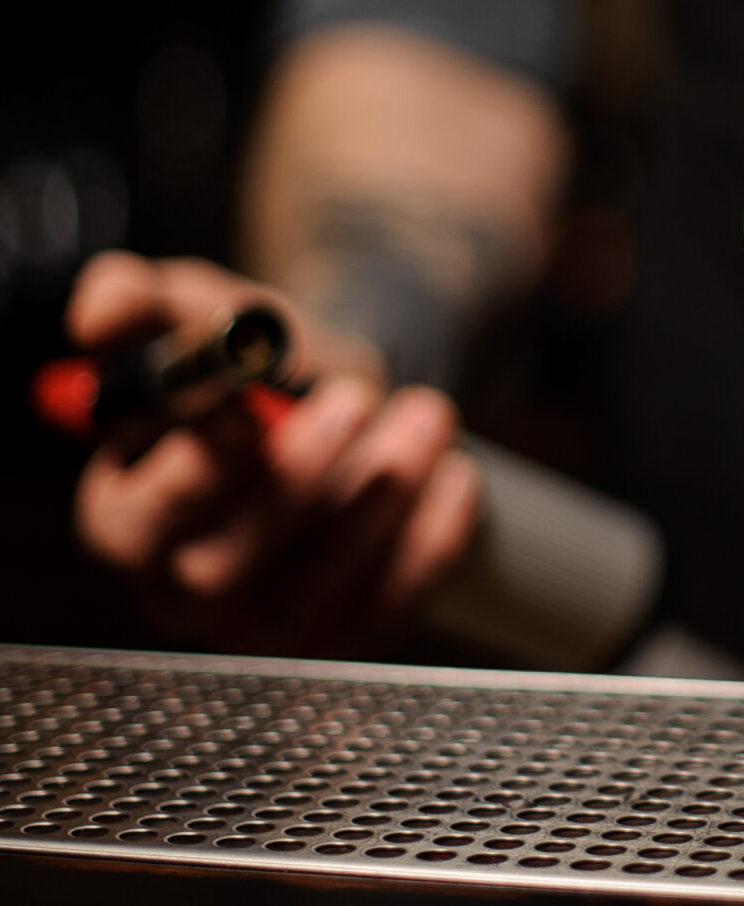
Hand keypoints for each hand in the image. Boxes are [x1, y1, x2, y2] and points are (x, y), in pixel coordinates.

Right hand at [65, 251, 481, 656]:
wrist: (353, 394)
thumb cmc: (258, 361)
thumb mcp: (195, 310)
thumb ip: (137, 301)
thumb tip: (99, 317)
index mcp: (125, 517)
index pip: (134, 525)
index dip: (190, 474)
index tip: (246, 412)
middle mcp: (184, 588)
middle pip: (224, 568)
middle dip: (299, 477)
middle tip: (355, 398)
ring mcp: (267, 623)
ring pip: (317, 586)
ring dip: (381, 495)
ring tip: (426, 412)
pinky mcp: (347, 632)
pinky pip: (392, 603)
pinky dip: (434, 537)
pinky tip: (455, 472)